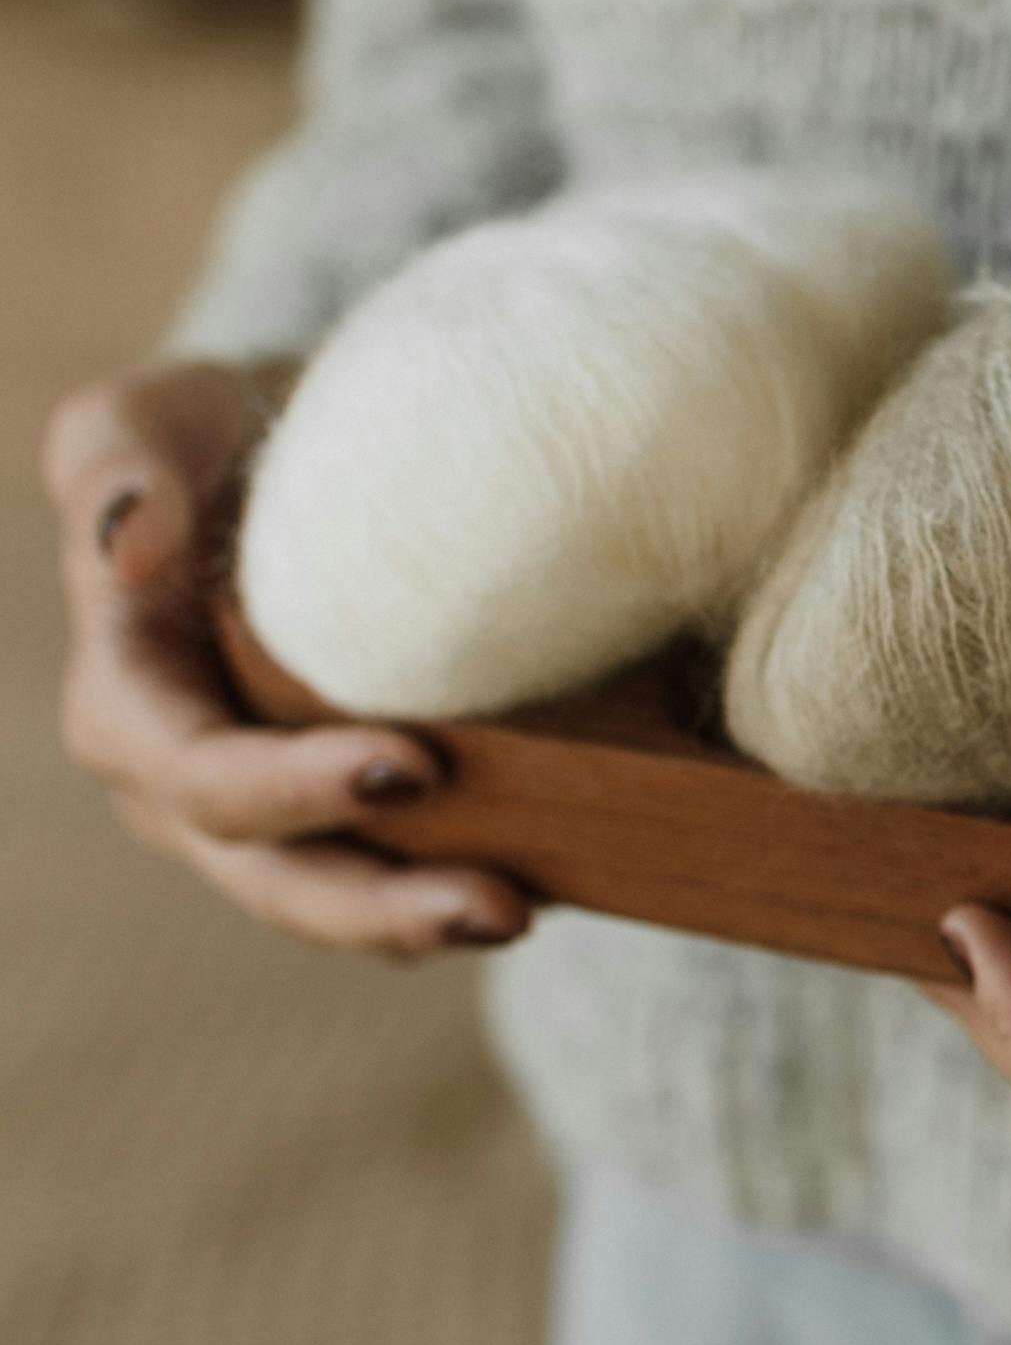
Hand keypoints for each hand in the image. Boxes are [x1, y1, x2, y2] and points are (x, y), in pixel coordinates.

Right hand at [46, 361, 531, 959]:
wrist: (283, 457)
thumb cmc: (197, 437)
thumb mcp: (142, 423)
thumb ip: (122, 467)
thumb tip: (132, 544)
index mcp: (129, 708)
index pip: (201, 777)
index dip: (295, 790)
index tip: (413, 768)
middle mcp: (188, 789)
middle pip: (276, 880)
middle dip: (381, 908)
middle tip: (502, 905)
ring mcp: (271, 817)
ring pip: (341, 901)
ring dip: (428, 921)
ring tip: (525, 912)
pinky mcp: (346, 817)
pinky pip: (398, 870)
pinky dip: (459, 879)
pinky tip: (554, 877)